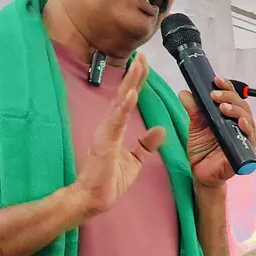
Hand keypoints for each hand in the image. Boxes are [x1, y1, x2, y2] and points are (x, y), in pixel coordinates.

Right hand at [70, 55, 165, 216]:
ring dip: (129, 85)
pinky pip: (115, 122)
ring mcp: (105, 133)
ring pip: (119, 104)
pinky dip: (123, 107)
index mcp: (116, 128)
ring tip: (138, 67)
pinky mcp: (104, 144)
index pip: (128, 100)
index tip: (144, 64)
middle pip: (123, 96)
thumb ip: (146, 144)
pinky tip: (130, 94)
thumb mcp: (134, 160)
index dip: (137, 82)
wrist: (94, 199)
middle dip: (133, 76)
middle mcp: (109, 126)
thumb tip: (161, 129)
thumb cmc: (110, 179)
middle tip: (142, 56)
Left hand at [179, 75, 255, 187]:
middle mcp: (239, 125)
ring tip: (223, 108)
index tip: (216, 80)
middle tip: (215, 96)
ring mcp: (244, 137)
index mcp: (229, 116)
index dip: (226, 87)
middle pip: (242, 105)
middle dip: (229, 98)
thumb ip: (193, 110)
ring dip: (236, 111)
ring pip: (247, 119)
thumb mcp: (195, 127)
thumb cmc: (202, 150)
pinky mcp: (246, 151)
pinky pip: (250, 138)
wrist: (201, 174)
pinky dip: (247, 129)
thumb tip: (185, 92)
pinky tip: (240, 123)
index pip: (232, 97)